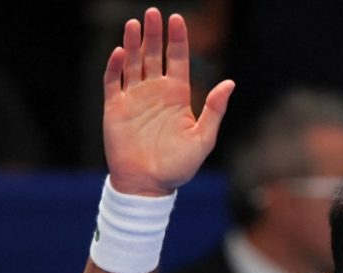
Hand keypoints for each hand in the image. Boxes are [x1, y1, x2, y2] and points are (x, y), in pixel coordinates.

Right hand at [102, 8, 234, 195]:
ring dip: (133, 43)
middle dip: (153, 34)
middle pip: (153, 55)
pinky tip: (120, 52)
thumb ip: (215, 110)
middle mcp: (155, 92)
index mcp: (177, 96)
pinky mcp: (115, 108)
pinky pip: (113, 82)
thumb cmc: (178, 166)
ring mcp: (134, 98)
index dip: (177, 39)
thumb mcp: (203, 138)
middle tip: (152, 13)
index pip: (177, 59)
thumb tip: (229, 83)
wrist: (149, 185)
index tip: (176, 19)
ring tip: (135, 23)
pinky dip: (115, 67)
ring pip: (132, 63)